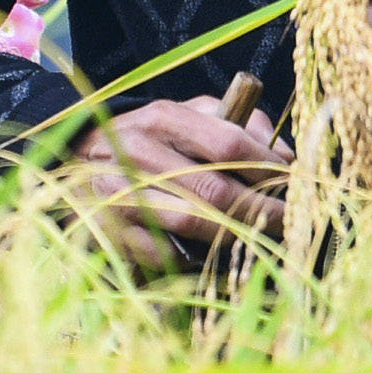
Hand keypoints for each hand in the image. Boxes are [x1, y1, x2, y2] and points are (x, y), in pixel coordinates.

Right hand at [79, 93, 286, 266]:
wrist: (78, 159)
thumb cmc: (152, 138)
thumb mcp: (190, 115)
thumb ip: (239, 123)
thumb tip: (287, 156)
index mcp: (164, 119)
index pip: (229, 144)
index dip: (267, 168)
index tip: (293, 183)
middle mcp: (139, 152)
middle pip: (215, 190)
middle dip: (261, 210)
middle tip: (287, 222)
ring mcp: (120, 193)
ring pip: (191, 224)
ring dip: (233, 235)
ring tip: (260, 238)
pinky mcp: (109, 229)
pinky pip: (163, 252)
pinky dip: (193, 257)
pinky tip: (213, 255)